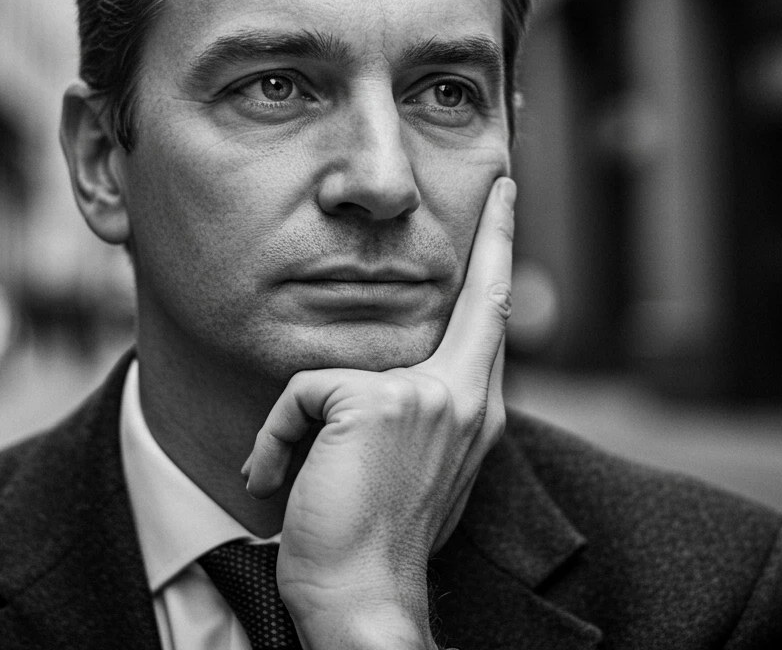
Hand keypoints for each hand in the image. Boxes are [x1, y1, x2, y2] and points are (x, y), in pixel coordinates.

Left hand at [242, 176, 515, 648]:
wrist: (362, 599)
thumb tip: (385, 389)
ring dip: (303, 425)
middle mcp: (464, 400)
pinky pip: (300, 395)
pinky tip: (280, 482)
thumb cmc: (373, 541)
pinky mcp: (377, 404)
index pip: (490, 321)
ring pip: (342, 370)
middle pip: (483, 300)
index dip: (498, 256)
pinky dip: (276, 441)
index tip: (505, 201)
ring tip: (301, 478)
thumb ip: (410, 417)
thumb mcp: (408, 471)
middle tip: (504, 183)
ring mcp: (427, 399)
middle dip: (497, 234)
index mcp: (471, 415)